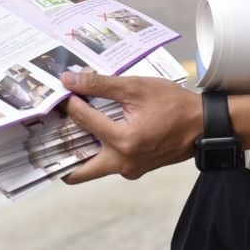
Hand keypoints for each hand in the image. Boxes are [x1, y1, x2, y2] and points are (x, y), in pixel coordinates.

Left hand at [57, 72, 202, 183]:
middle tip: (46, 131)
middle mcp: (123, 162)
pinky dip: (96, 149)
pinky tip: (93, 129)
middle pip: (77, 170)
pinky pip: (107, 162)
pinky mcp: (135, 169)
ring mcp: (129, 169)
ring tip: (65, 127)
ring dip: (76, 150)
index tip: (61, 91)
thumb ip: (100, 84)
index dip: (69, 102)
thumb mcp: (136, 87)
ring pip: (91, 168)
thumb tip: (69, 79)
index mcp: (123, 141)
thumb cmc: (173, 104)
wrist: (203, 126)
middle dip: (58, 151)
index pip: (83, 120)